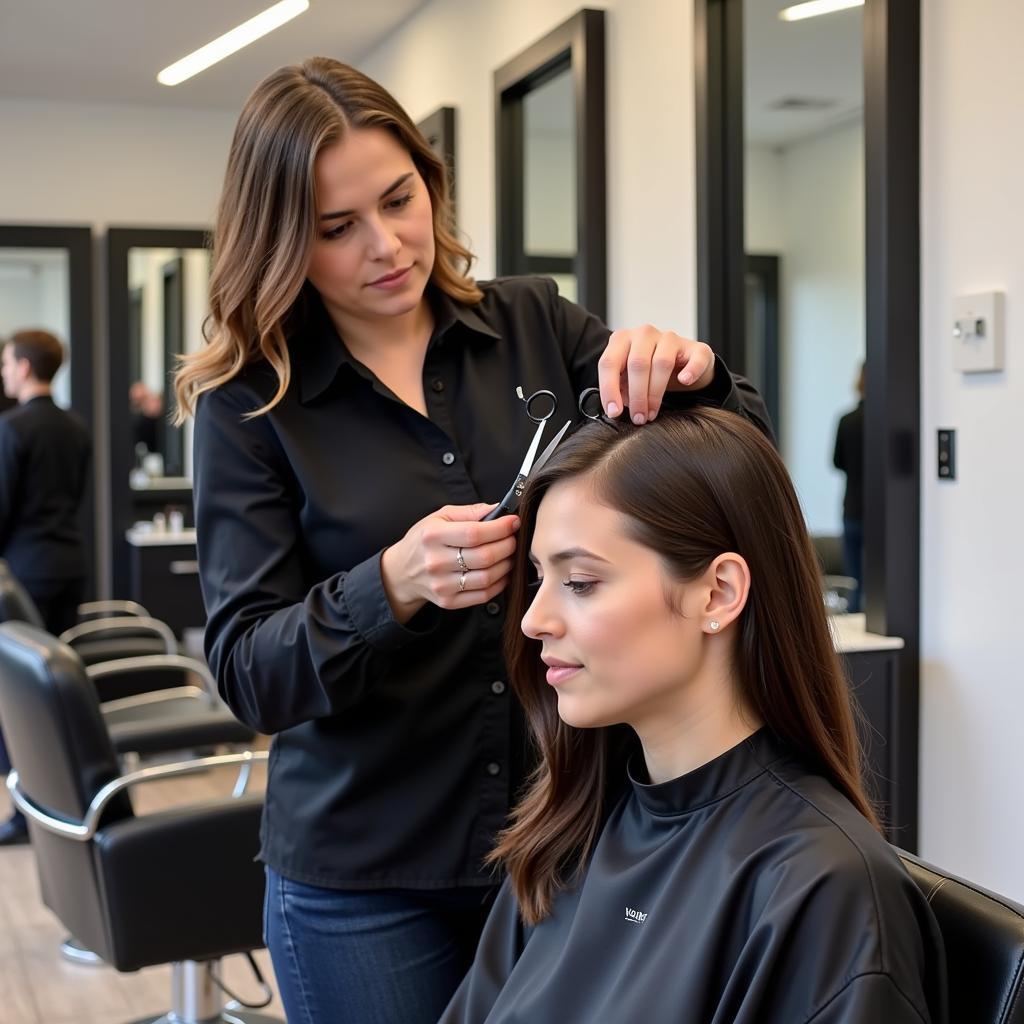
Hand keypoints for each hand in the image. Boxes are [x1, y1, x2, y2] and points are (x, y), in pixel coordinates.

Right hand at [380, 503, 519, 622]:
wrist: (402, 572)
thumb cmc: (425, 541)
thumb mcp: (440, 517)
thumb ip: (470, 512)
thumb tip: (500, 509)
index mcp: (433, 536)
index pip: (474, 533)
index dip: (500, 528)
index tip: (513, 522)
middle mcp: (435, 562)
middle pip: (484, 556)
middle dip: (507, 546)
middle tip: (513, 539)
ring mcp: (441, 585)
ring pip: (487, 577)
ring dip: (507, 565)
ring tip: (509, 555)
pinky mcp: (448, 602)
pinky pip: (484, 595)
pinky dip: (500, 583)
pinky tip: (501, 572)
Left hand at [597, 326, 715, 423]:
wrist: (680, 362)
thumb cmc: (647, 371)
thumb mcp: (626, 378)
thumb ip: (619, 388)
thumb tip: (616, 407)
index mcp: (621, 339)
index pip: (609, 362)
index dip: (609, 389)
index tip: (614, 412)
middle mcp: (644, 334)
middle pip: (637, 364)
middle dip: (636, 396)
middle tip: (638, 418)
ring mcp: (670, 338)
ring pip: (661, 363)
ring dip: (655, 393)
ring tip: (652, 413)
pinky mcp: (696, 348)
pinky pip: (695, 359)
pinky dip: (691, 371)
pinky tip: (684, 381)